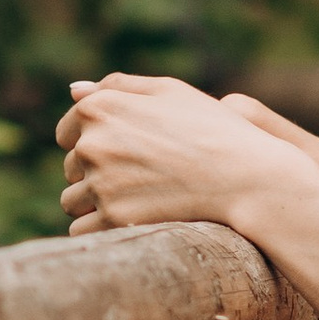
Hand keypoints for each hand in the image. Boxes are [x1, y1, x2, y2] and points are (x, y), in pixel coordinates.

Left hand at [54, 77, 318, 257]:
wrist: (250, 179)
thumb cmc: (216, 132)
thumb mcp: (174, 94)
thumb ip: (120, 87)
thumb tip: (74, 92)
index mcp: (102, 107)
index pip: (68, 130)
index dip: (90, 144)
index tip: (119, 155)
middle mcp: (94, 143)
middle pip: (70, 167)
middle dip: (93, 176)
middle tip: (138, 182)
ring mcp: (101, 182)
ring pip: (71, 201)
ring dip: (94, 206)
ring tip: (136, 206)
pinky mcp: (114, 219)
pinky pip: (82, 230)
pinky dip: (100, 232)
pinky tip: (132, 226)